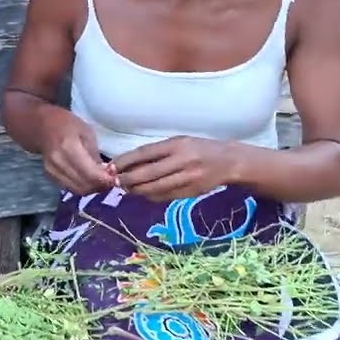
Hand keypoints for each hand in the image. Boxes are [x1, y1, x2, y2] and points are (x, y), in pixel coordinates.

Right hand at [37, 107, 114, 195]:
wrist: (41, 126)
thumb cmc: (67, 124)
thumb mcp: (86, 132)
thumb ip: (95, 154)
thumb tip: (106, 173)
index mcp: (69, 147)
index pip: (90, 173)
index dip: (105, 180)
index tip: (115, 178)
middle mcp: (58, 162)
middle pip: (84, 185)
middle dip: (100, 186)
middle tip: (111, 181)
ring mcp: (52, 171)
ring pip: (77, 190)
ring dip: (92, 189)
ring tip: (101, 181)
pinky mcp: (49, 176)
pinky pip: (70, 188)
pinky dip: (82, 187)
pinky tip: (88, 179)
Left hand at [112, 136, 239, 201]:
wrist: (229, 162)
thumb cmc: (199, 148)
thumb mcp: (179, 142)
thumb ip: (157, 152)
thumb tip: (129, 163)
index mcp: (176, 145)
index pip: (144, 153)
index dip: (125, 161)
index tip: (111, 167)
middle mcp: (182, 161)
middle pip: (148, 173)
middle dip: (128, 179)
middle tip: (115, 182)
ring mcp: (187, 178)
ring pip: (155, 188)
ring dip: (137, 190)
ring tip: (126, 189)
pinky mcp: (191, 192)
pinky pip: (165, 196)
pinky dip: (151, 196)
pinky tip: (143, 193)